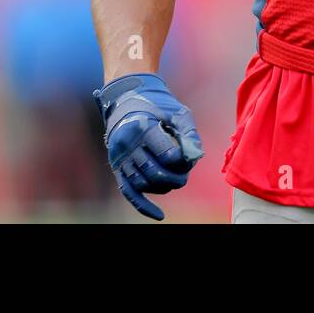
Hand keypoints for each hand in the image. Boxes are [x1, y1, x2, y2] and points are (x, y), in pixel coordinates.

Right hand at [94, 72, 204, 219]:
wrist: (128, 98)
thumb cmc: (157, 105)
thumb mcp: (177, 112)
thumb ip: (189, 133)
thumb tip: (197, 156)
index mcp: (143, 127)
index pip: (167, 154)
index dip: (182, 160)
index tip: (188, 157)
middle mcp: (128, 144)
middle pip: (155, 172)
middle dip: (175, 177)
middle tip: (185, 174)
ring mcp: (120, 157)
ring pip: (143, 183)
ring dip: (163, 187)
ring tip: (175, 180)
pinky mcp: (117, 167)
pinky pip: (129, 191)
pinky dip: (143, 205)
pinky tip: (159, 215)